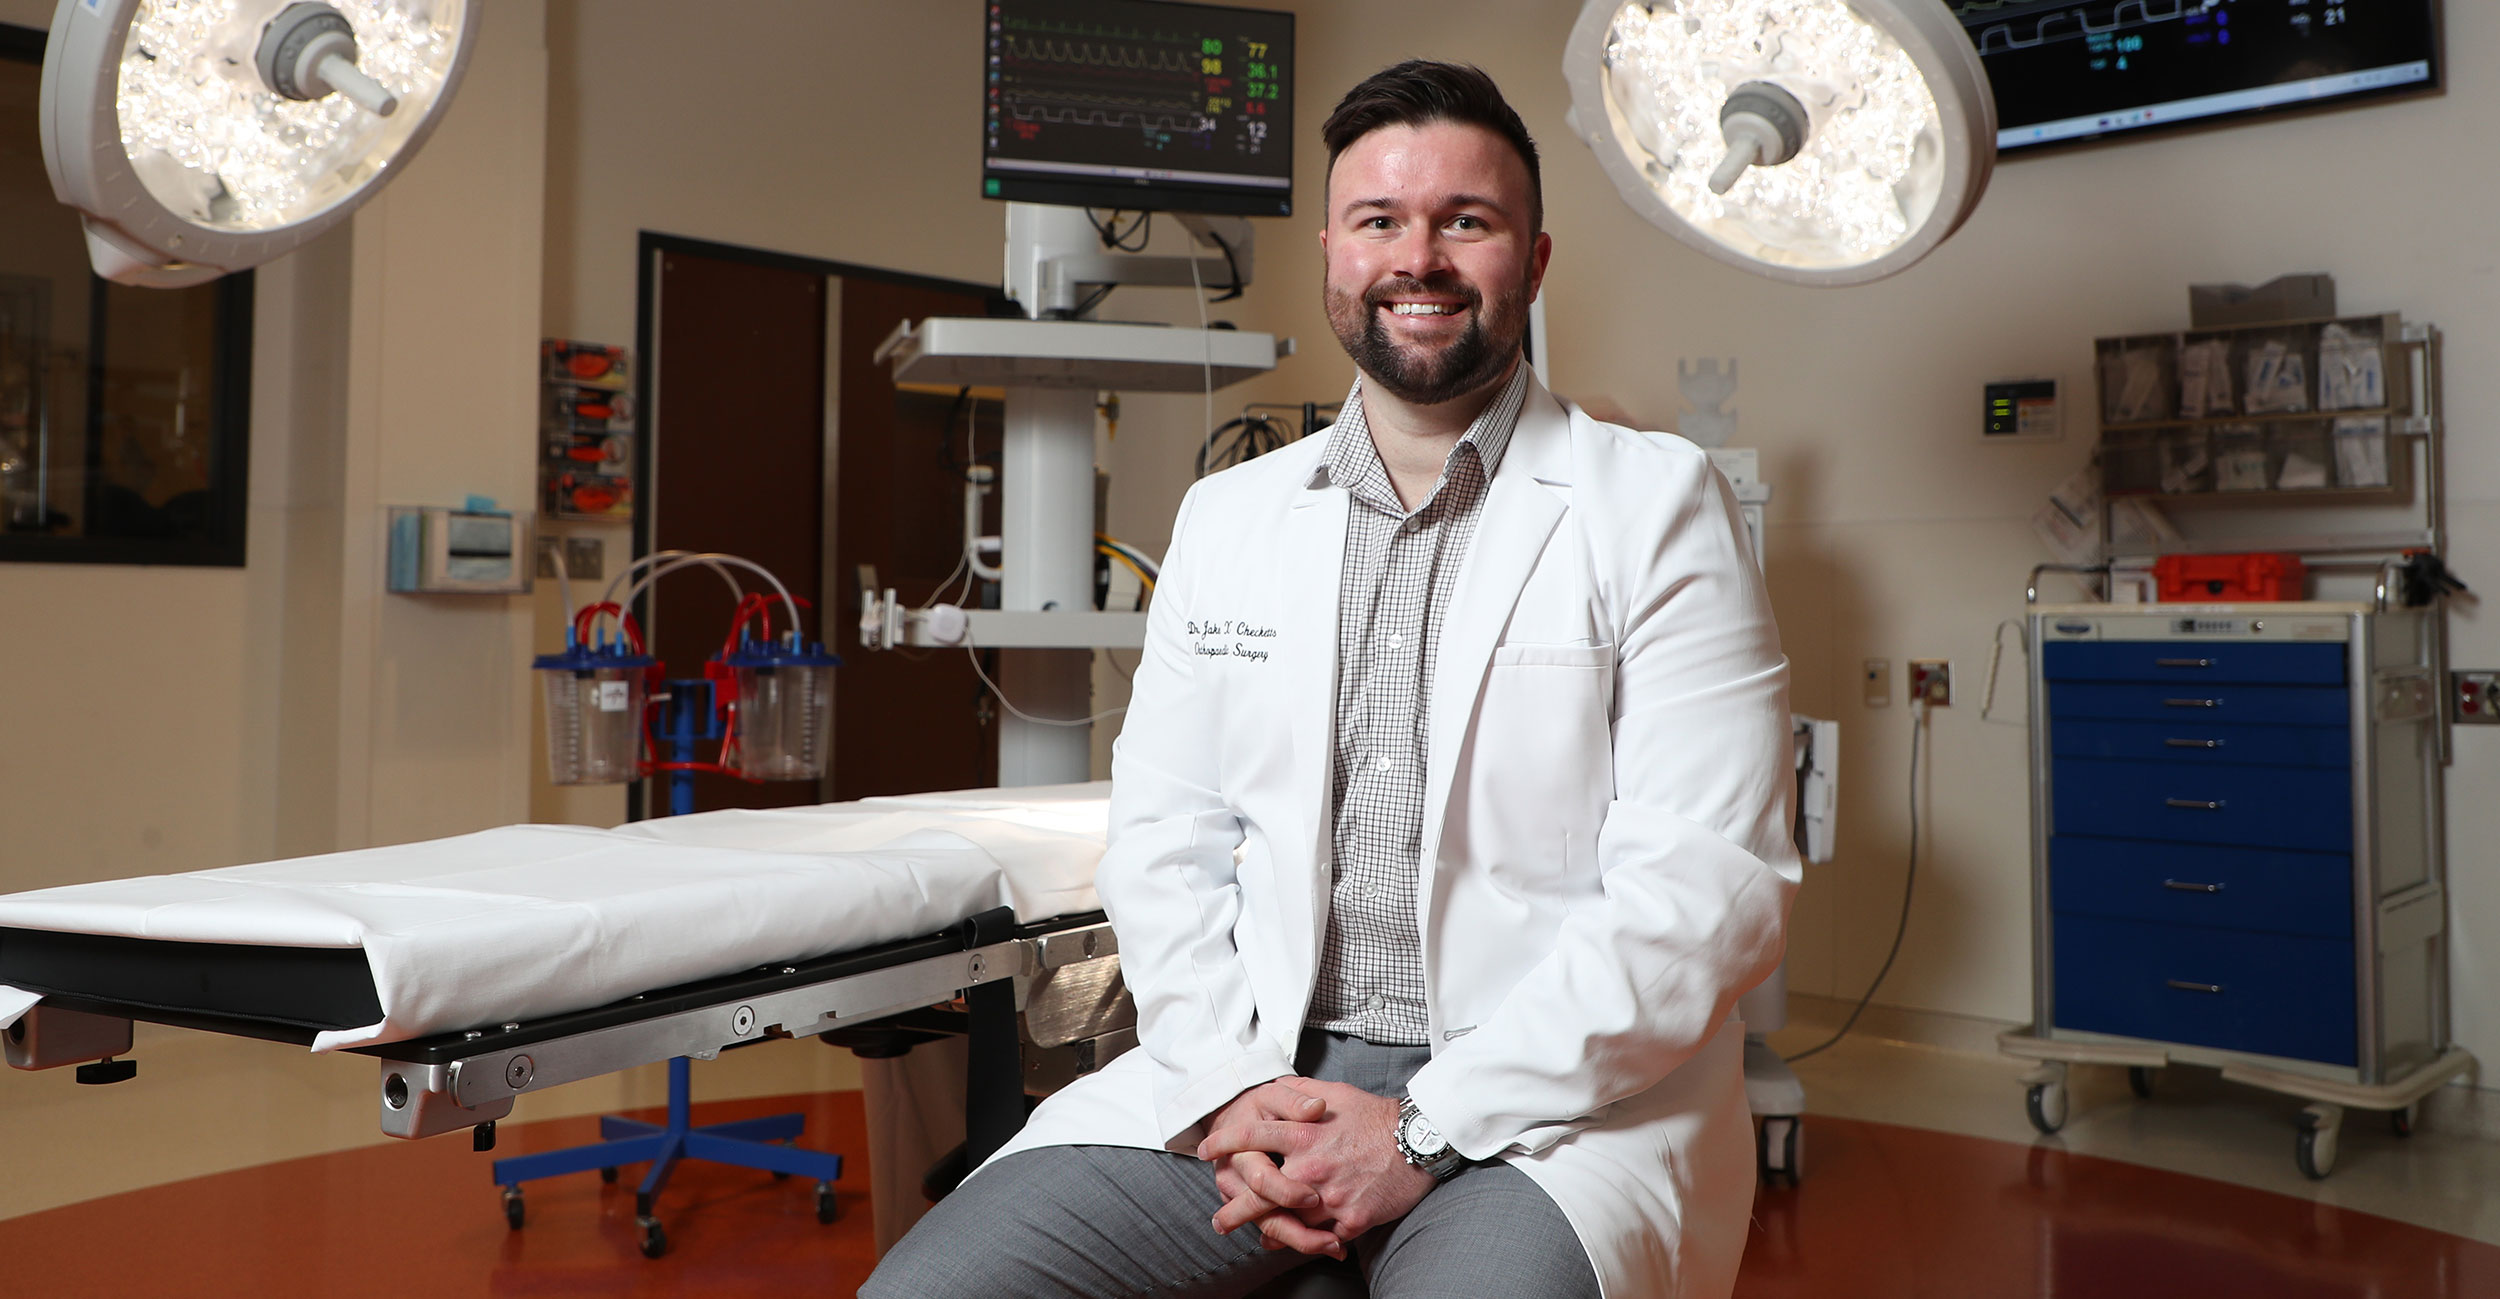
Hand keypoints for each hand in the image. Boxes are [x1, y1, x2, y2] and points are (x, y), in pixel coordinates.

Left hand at [1200, 1077, 1437, 1248]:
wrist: (1417, 1141)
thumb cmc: (1375, 1116)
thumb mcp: (1335, 1092)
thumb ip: (1300, 1093)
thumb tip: (1275, 1089)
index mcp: (1304, 1133)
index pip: (1251, 1137)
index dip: (1223, 1143)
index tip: (1206, 1150)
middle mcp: (1311, 1167)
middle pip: (1261, 1194)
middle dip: (1235, 1209)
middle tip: (1219, 1220)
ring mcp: (1330, 1196)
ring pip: (1289, 1221)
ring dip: (1270, 1231)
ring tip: (1257, 1236)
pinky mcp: (1351, 1219)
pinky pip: (1321, 1237)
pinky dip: (1306, 1242)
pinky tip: (1296, 1245)